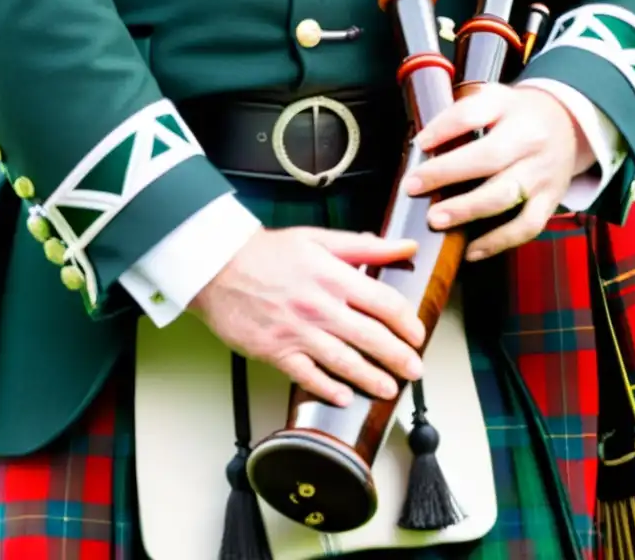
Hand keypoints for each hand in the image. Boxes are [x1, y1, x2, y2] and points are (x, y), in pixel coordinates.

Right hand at [187, 227, 425, 406]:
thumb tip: (405, 247)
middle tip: (414, 369)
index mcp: (333, 276)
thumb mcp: (318, 239)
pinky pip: (307, 375)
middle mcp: (319, 306)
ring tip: (389, 388)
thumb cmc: (266, 253)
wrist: (217, 267)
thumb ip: (365, 246)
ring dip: (371, 378)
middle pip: (370, 337)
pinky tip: (344, 395)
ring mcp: (297, 332)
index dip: (407, 321)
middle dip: (398, 356)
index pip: (383, 302)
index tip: (417, 333)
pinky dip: (327, 388)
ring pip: (344, 361)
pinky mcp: (275, 351)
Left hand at [405, 84, 593, 260]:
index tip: (420, 143)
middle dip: (448, 173)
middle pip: (490, 157)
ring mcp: (542, 174)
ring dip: (467, 210)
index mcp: (511, 110)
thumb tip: (423, 145)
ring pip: (505, 196)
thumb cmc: (518, 117)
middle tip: (413, 187)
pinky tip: (471, 250)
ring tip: (436, 220)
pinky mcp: (550, 201)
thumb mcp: (493, 100)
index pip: (474, 114)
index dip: (444, 128)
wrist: (569, 126)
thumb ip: (460, 116)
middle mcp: (530, 142)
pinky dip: (498, 242)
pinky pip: (526, 227)